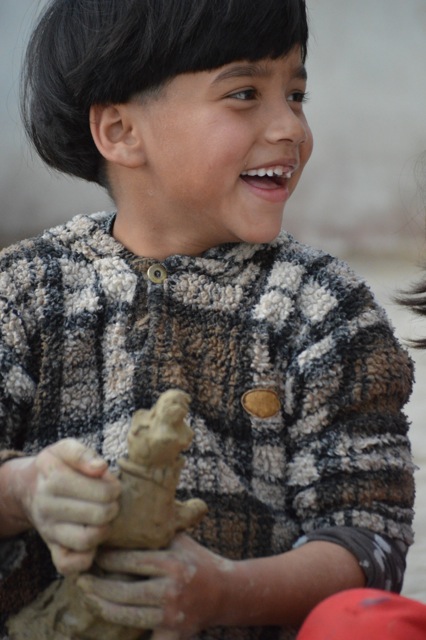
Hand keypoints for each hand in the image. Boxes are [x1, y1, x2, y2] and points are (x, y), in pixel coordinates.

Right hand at [19, 438, 120, 574]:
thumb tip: (101, 468)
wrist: (29, 488)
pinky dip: (86, 558)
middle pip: (97, 515)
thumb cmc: (56, 467)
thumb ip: (83, 454)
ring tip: (105, 519)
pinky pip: (69, 565)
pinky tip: (93, 541)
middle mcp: (48, 507)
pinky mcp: (51, 549)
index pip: (98, 491)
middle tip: (113, 503)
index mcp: (54, 479)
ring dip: (104, 530)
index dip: (114, 488)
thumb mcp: (65, 449)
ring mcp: (48, 531)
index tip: (114, 486)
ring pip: (86, 541)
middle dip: (113, 508)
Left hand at [77, 534, 233, 637]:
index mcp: (172, 563)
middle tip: (80, 579)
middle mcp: (171, 590)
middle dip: (97, 586)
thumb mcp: (180, 540)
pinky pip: (143, 638)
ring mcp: (172, 616)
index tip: (93, 556)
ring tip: (88, 597)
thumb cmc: (197, 560)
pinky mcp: (173, 635)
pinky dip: (124, 634)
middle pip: (123, 591)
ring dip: (103, 607)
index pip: (130, 562)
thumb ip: (156, 531)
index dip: (107, 560)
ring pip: (126, 615)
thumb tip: (123, 515)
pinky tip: (105, 620)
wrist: (226, 592)